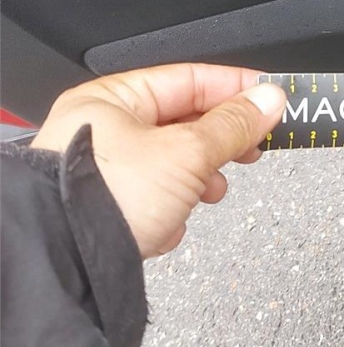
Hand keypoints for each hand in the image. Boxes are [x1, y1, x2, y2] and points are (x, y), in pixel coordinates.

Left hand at [31, 64, 285, 258]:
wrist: (71, 267)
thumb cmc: (105, 199)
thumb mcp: (187, 152)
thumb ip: (233, 124)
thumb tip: (268, 101)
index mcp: (112, 99)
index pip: (189, 78)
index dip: (235, 87)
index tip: (269, 96)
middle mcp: (104, 129)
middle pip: (185, 120)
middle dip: (220, 140)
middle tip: (254, 144)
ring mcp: (108, 169)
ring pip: (176, 160)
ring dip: (200, 178)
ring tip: (209, 189)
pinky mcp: (114, 205)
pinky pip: (161, 194)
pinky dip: (175, 207)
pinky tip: (173, 221)